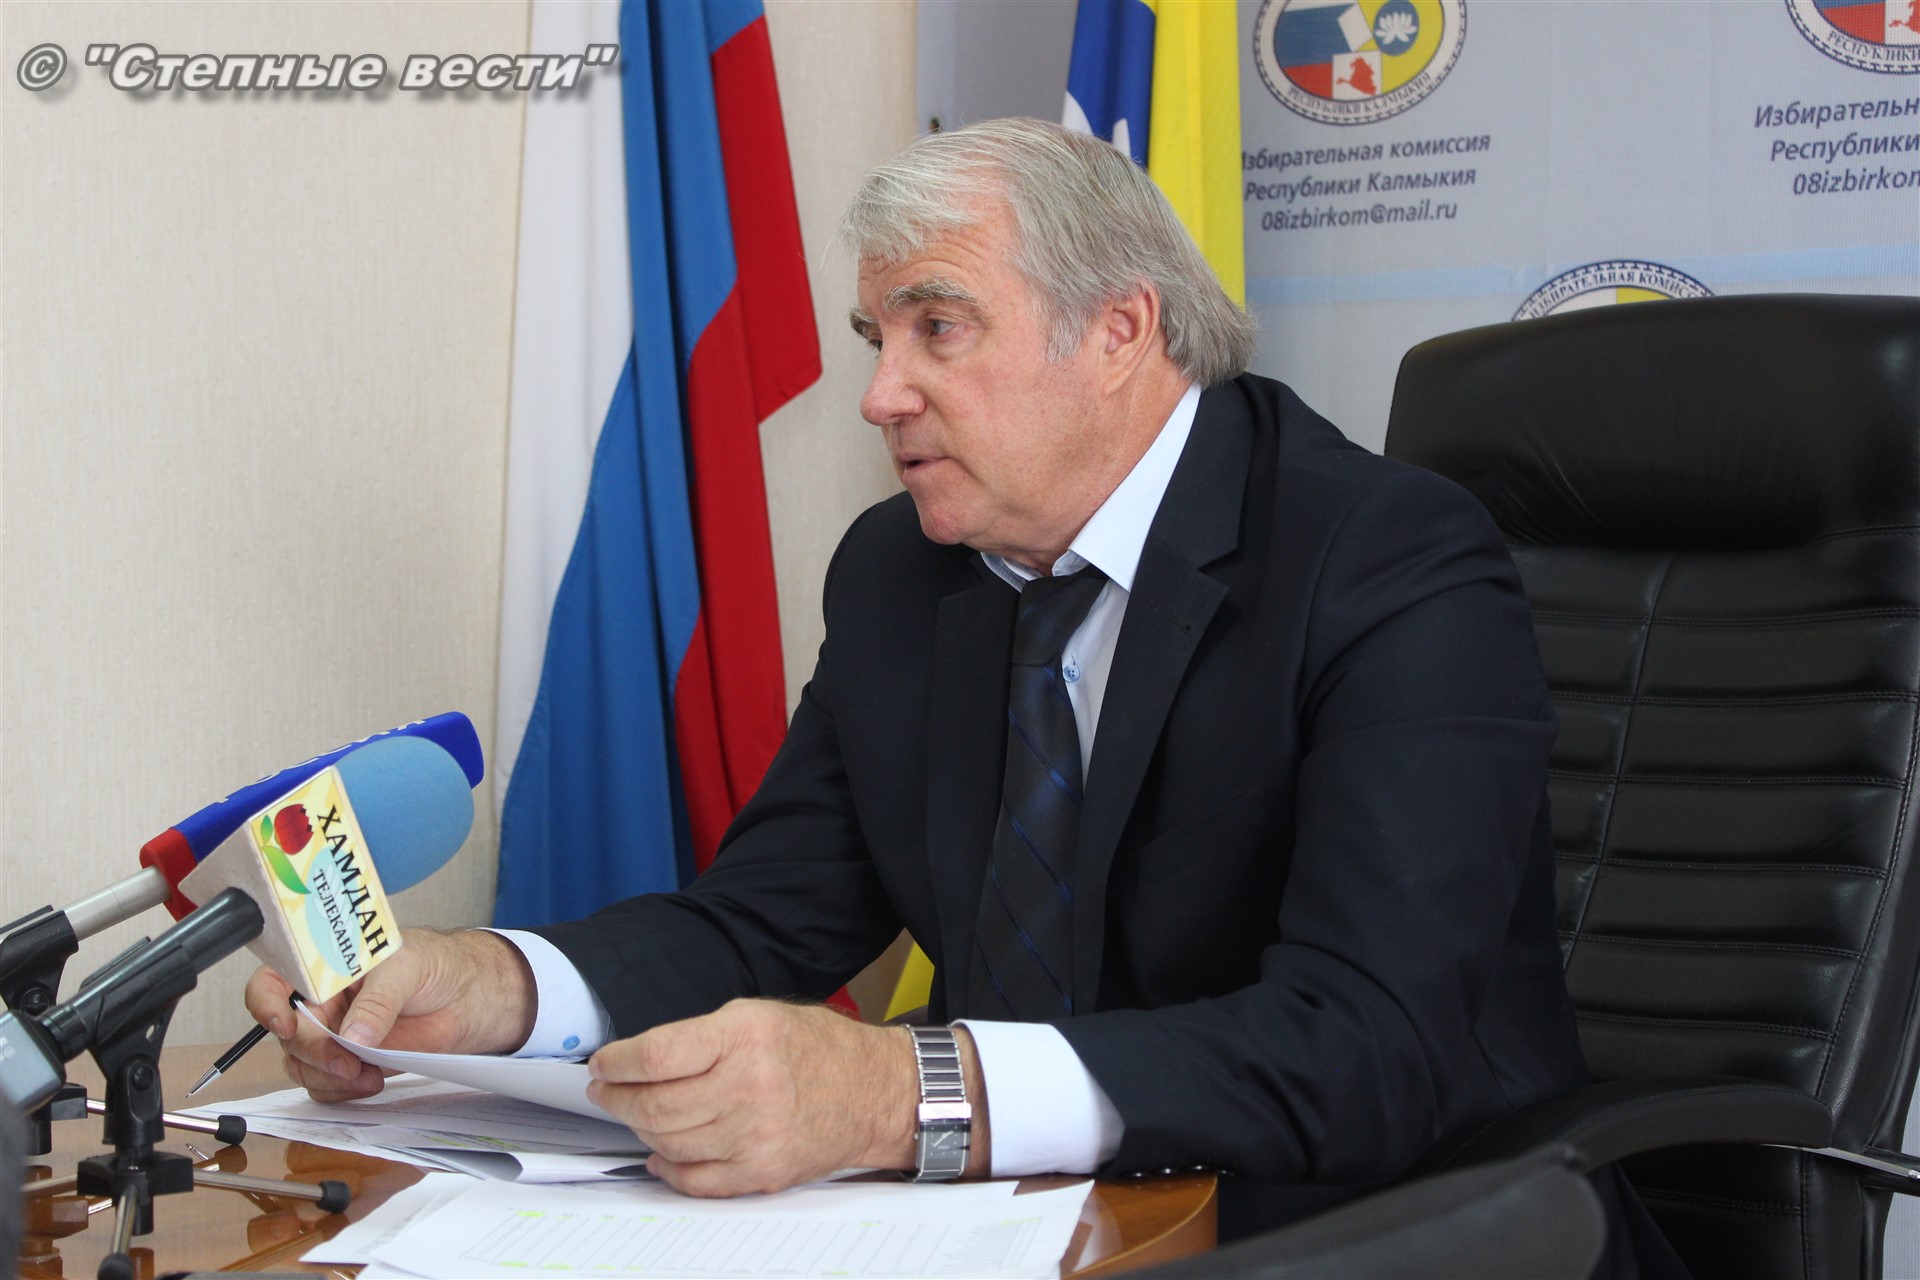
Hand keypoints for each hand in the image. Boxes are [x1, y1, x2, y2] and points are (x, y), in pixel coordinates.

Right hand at [243, 928, 536, 1102]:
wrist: (468, 995)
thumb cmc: (435, 964)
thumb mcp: (407, 967)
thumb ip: (378, 1000)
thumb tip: (353, 1035)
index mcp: (325, 967)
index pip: (272, 982)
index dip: (266, 1004)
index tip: (285, 1026)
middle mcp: (321, 1002)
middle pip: (287, 1035)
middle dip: (314, 1053)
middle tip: (349, 1061)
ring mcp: (333, 1034)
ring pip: (302, 1065)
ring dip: (328, 1077)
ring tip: (366, 1075)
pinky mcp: (350, 1061)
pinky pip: (324, 1085)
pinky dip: (340, 1091)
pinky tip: (370, 1082)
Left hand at [588, 999, 975, 1196]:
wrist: (874, 1092)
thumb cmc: (817, 1049)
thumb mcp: (759, 1016)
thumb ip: (700, 1037)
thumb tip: (638, 1063)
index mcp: (745, 1037)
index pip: (656, 1056)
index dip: (616, 1063)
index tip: (603, 1065)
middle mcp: (749, 1086)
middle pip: (654, 1105)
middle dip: (617, 1098)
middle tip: (607, 1091)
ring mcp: (755, 1135)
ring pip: (667, 1142)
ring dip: (640, 1129)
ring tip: (635, 1114)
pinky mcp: (762, 1172)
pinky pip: (694, 1179)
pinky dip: (667, 1168)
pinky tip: (660, 1152)